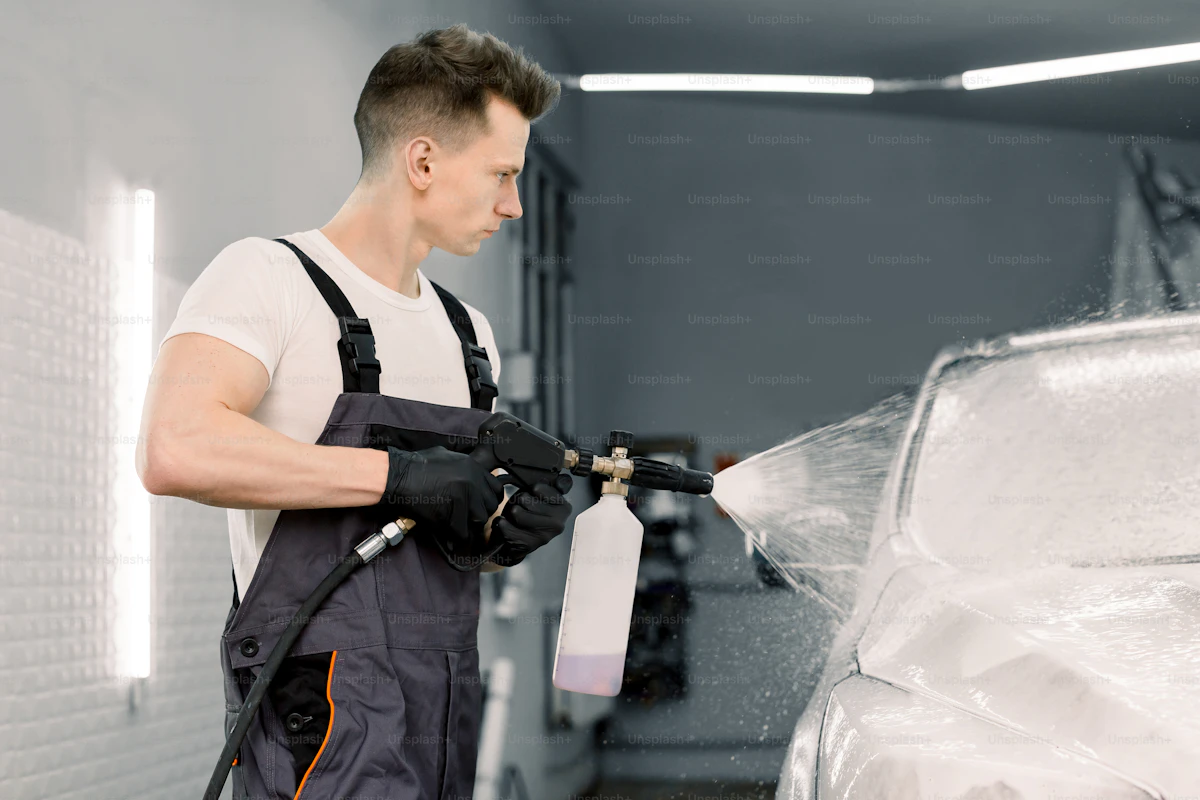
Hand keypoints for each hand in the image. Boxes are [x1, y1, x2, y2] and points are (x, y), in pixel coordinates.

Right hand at [380, 446, 503, 565]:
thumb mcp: (445, 456)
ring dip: (469, 525)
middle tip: (467, 517)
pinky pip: (462, 532)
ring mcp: (463, 498)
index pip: (496, 489)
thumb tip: (471, 475)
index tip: (481, 506)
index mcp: (473, 467)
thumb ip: (463, 466)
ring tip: (457, 525)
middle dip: (480, 513)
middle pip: (490, 506)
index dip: (488, 500)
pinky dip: (456, 537)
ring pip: (479, 520)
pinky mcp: (451, 514)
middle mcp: (472, 482)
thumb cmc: (415, 466)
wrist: (396, 477)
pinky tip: (449, 534)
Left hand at [490, 473, 572, 567]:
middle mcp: (558, 523)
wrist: (518, 539)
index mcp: (564, 507)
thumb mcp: (539, 494)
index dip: (534, 488)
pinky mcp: (529, 545)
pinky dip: (502, 524)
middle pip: (526, 499)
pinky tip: (507, 525)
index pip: (541, 488)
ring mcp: (544, 535)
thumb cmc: (529, 512)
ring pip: (517, 513)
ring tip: (515, 515)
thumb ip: (548, 484)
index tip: (533, 492)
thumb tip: (555, 479)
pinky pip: (507, 527)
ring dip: (511, 512)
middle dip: (520, 500)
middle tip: (522, 506)